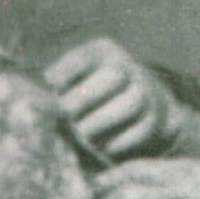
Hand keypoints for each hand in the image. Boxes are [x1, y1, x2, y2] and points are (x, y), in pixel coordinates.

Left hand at [44, 37, 179, 161]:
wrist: (139, 108)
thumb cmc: (90, 95)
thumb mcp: (75, 79)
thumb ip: (60, 82)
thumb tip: (46, 88)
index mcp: (104, 53)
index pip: (88, 55)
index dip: (67, 69)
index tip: (51, 82)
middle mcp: (129, 68)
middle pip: (114, 75)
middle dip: (85, 97)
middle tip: (68, 113)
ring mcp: (146, 94)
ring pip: (131, 103)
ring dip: (101, 122)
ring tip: (83, 133)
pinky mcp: (154, 121)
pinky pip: (140, 131)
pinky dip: (116, 142)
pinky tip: (101, 145)